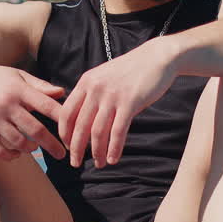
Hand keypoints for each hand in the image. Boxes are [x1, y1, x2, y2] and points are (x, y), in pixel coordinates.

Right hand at [0, 59, 66, 160]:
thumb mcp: (17, 75)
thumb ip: (39, 85)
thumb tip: (62, 93)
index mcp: (19, 89)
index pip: (47, 106)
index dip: (63, 120)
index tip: (74, 131)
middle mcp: (7, 104)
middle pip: (36, 130)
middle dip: (52, 145)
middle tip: (62, 155)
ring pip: (18, 142)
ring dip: (30, 149)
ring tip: (34, 148)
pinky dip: (11, 156)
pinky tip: (16, 154)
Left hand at [58, 39, 177, 168]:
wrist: (157, 57)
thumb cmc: (131, 70)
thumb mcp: (104, 76)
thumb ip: (91, 94)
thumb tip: (82, 119)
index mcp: (86, 82)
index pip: (67, 113)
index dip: (64, 133)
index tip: (68, 146)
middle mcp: (96, 89)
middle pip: (79, 126)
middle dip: (76, 149)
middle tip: (76, 163)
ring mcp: (112, 96)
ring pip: (98, 132)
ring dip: (97, 152)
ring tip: (99, 164)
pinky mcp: (130, 103)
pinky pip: (118, 132)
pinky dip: (114, 149)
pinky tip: (113, 159)